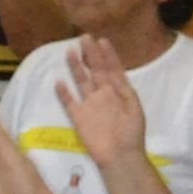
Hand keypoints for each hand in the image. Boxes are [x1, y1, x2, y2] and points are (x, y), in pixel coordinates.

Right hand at [55, 37, 148, 164]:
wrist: (120, 156)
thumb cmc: (131, 133)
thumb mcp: (134, 108)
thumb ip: (124, 90)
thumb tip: (114, 74)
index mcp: (119, 91)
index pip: (112, 68)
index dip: (108, 54)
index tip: (102, 40)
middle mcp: (103, 94)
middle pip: (96, 70)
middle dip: (91, 54)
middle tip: (84, 37)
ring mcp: (90, 105)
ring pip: (82, 81)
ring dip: (77, 67)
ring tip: (70, 51)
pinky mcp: (79, 117)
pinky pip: (69, 102)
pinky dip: (64, 93)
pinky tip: (59, 81)